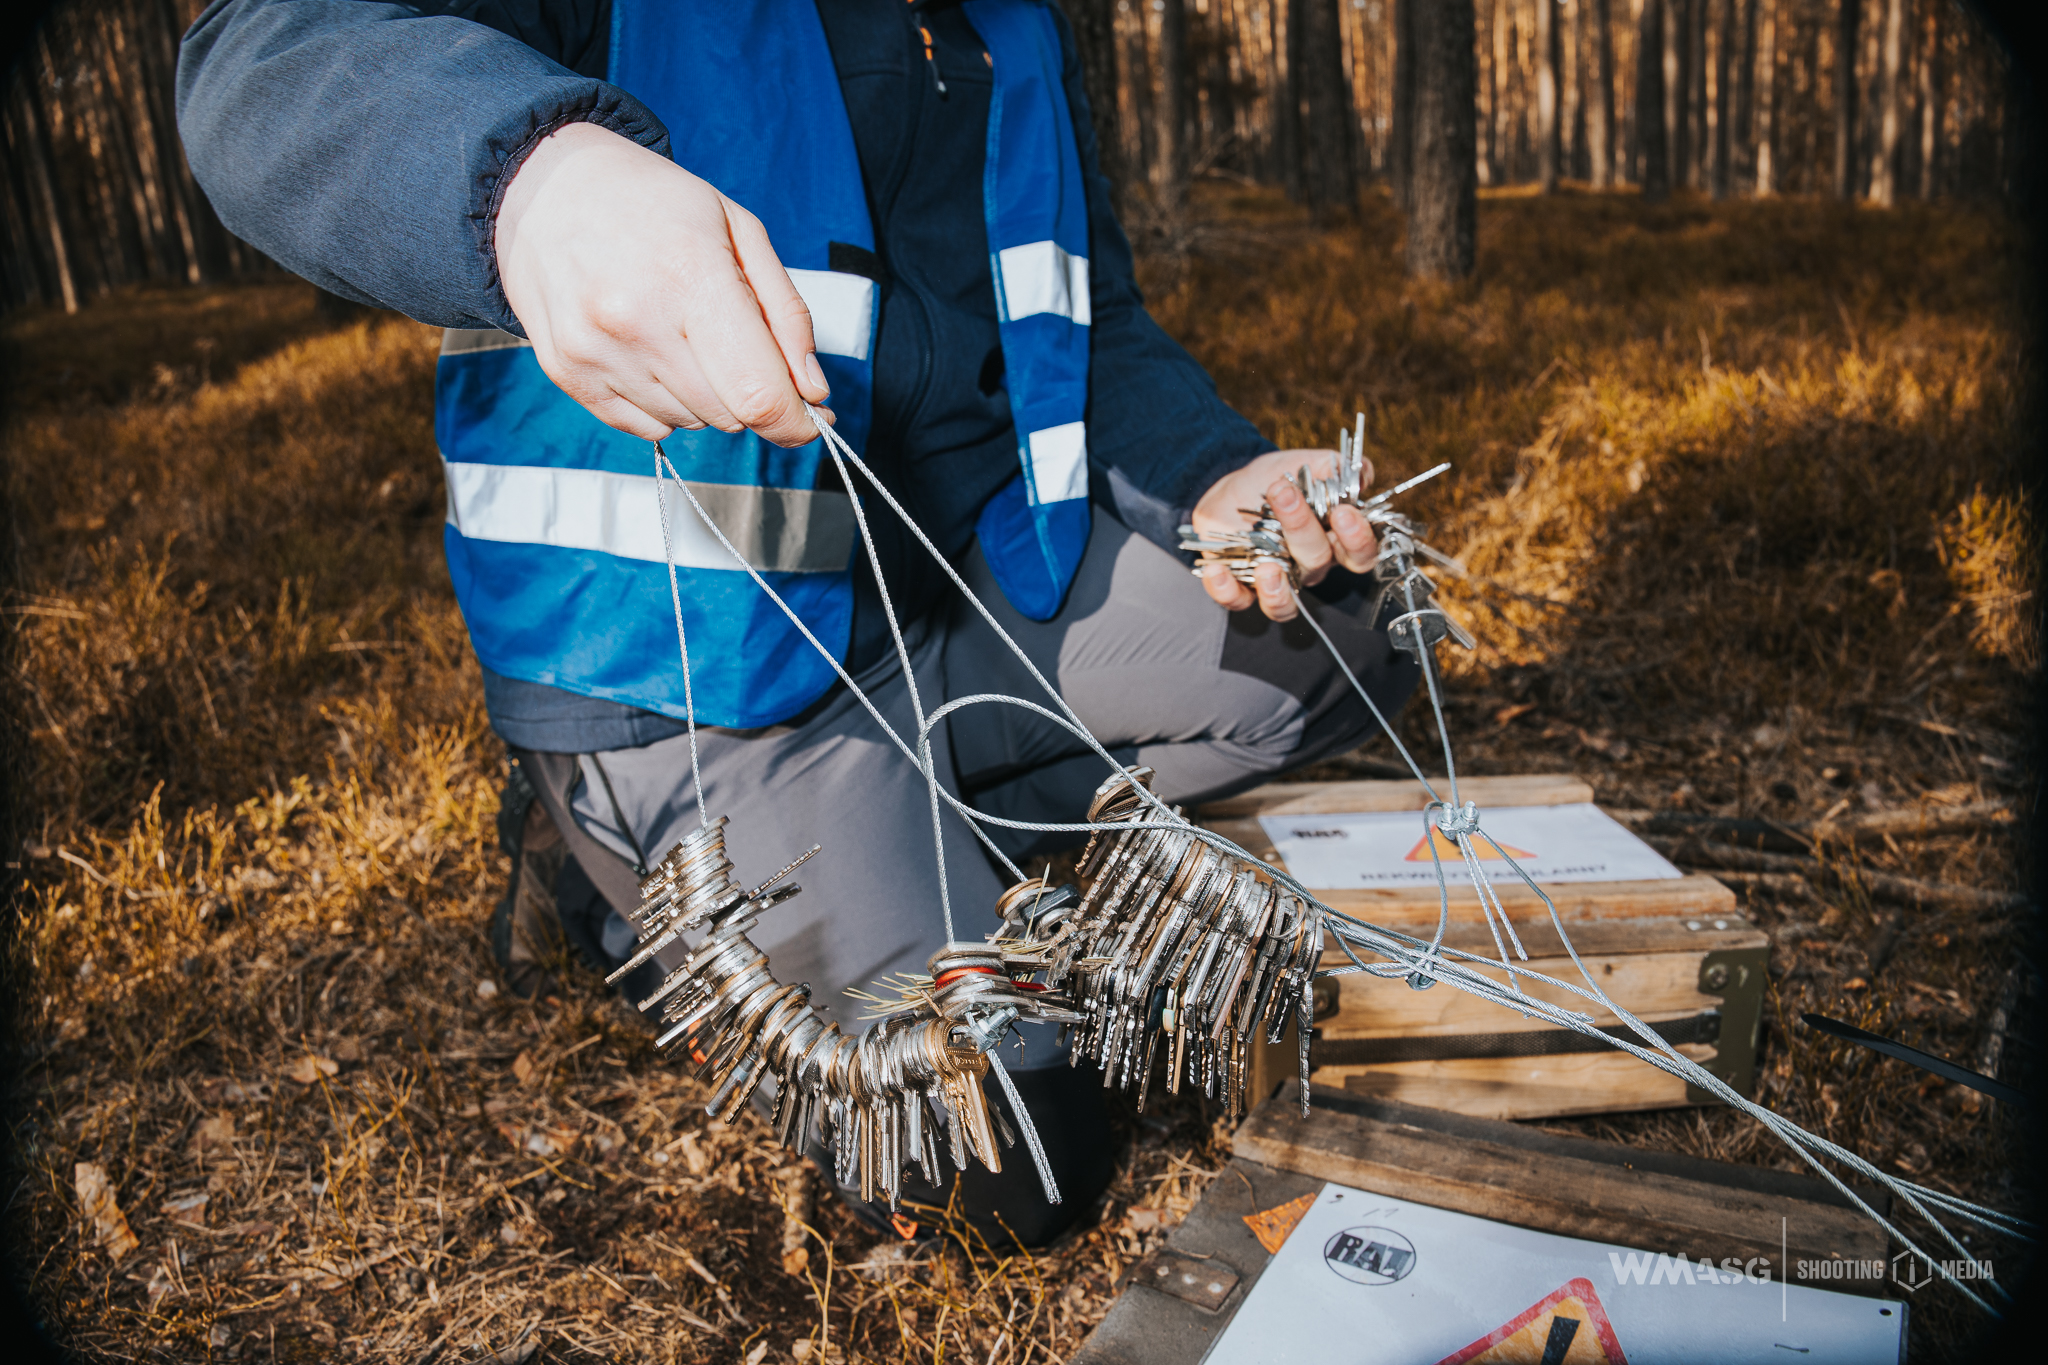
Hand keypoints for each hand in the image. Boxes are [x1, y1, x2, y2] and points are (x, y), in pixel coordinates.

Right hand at [494, 121, 830, 445]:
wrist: (546, 185)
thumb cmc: (655, 203)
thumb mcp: (740, 231)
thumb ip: (788, 317)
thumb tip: (814, 394)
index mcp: (691, 277)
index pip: (757, 394)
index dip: (794, 421)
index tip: (810, 420)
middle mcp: (636, 321)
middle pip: (727, 415)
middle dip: (747, 392)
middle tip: (732, 341)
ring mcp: (595, 351)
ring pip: (689, 422)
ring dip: (703, 395)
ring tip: (680, 332)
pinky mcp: (567, 373)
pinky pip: (644, 426)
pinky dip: (662, 402)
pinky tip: (649, 349)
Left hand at [1191, 448, 1378, 620]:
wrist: (1230, 489)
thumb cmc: (1273, 480)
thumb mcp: (1304, 464)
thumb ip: (1335, 467)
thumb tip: (1364, 474)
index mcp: (1332, 541)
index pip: (1358, 554)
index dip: (1356, 539)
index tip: (1341, 512)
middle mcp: (1307, 567)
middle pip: (1317, 563)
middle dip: (1302, 528)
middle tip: (1283, 495)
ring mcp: (1275, 582)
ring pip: (1285, 605)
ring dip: (1276, 589)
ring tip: (1266, 566)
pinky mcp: (1241, 588)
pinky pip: (1238, 601)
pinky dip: (1226, 590)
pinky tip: (1216, 571)